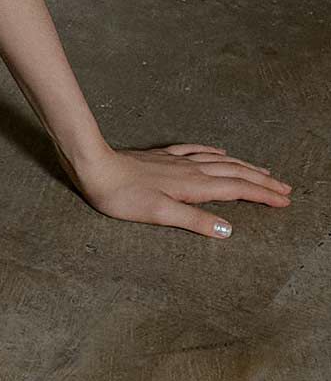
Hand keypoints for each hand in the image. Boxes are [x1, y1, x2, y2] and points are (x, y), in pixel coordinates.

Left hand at [68, 141, 292, 238]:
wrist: (95, 167)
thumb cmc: (123, 195)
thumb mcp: (160, 213)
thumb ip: (195, 220)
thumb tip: (227, 230)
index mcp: (194, 185)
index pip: (238, 190)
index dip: (263, 195)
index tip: (284, 201)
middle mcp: (191, 170)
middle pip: (235, 174)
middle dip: (262, 181)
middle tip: (285, 188)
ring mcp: (177, 161)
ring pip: (220, 162)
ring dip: (245, 167)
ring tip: (263, 171)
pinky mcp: (162, 156)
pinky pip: (196, 150)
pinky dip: (214, 151)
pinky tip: (220, 151)